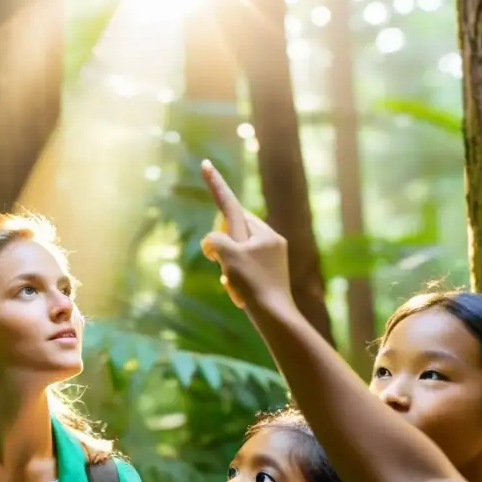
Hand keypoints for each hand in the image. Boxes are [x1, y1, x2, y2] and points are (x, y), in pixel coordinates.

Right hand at [199, 160, 294, 313]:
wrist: (275, 317)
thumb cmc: (252, 284)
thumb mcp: (228, 256)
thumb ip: (216, 240)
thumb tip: (213, 241)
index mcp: (261, 232)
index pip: (232, 205)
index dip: (216, 185)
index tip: (206, 164)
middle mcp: (269, 240)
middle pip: (234, 231)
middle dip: (223, 245)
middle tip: (224, 264)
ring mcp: (272, 257)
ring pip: (237, 253)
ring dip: (228, 267)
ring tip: (235, 285)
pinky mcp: (271, 273)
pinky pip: (245, 268)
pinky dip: (236, 278)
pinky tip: (240, 294)